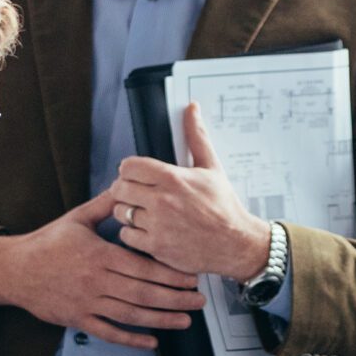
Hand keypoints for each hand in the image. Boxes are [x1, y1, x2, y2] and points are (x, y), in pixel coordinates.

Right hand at [0, 188, 205, 349]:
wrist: (13, 270)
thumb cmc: (47, 242)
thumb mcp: (76, 219)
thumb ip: (105, 205)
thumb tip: (127, 186)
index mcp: (98, 254)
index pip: (142, 266)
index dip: (170, 273)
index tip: (192, 276)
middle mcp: (95, 281)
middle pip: (142, 292)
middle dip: (174, 298)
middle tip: (199, 300)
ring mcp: (87, 303)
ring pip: (130, 315)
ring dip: (161, 319)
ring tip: (185, 320)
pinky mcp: (78, 319)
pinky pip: (108, 332)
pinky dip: (131, 339)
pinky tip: (152, 341)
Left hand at [108, 103, 270, 282]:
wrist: (236, 244)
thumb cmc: (224, 207)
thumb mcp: (212, 168)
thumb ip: (197, 137)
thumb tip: (192, 109)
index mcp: (173, 178)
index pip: (128, 166)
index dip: (130, 170)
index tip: (137, 175)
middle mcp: (162, 200)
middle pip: (119, 188)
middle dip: (126, 190)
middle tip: (138, 194)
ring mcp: (157, 225)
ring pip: (120, 212)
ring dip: (128, 212)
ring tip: (144, 212)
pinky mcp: (155, 247)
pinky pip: (126, 235)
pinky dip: (133, 234)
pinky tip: (148, 230)